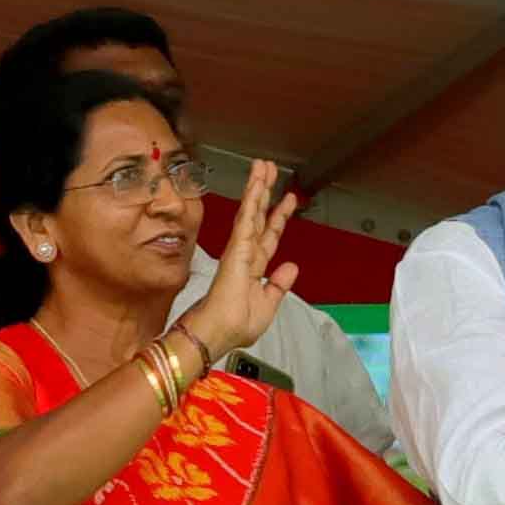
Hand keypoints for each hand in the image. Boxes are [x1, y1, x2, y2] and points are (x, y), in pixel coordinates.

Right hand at [174, 161, 299, 362]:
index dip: (279, 217)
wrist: (214, 337)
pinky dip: (252, 202)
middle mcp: (246, 256)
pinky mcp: (235, 251)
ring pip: (251, 213)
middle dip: (265, 193)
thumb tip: (291, 266)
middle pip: (259, 218)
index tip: (288, 199)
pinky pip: (246, 221)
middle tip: (270, 168)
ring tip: (263, 167)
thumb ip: (279, 286)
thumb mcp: (267, 308)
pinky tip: (256, 185)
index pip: (269, 237)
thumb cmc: (233, 328)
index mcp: (253, 270)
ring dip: (258, 189)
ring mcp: (239, 251)